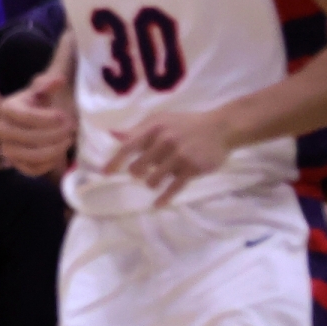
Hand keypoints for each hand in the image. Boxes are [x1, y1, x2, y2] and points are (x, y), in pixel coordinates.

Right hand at [0, 71, 76, 176]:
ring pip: (31, 155)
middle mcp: (1, 129)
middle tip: (71, 128)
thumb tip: (58, 80)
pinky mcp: (16, 164)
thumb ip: (48, 84)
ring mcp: (7, 149)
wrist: (35, 121)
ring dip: (54, 149)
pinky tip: (59, 151)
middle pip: (27, 137)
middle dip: (54, 134)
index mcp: (6, 108)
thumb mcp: (43, 91)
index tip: (63, 117)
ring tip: (68, 140)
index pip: (24, 117)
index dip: (46, 118)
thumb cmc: (40, 104)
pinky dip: (49, 163)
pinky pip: (32, 169)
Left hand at [103, 109, 232, 205]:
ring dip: (151, 182)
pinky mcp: (192, 169)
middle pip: (139, 166)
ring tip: (154, 180)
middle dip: (137, 172)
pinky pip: (173, 187)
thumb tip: (113, 135)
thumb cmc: (185, 124)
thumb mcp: (161, 120)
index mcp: (154, 128)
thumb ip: (138, 129)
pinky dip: (164, 198)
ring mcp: (179, 156)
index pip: (128, 146)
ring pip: (154, 179)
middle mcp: (165, 141)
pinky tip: (157, 204)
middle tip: (140, 172)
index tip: (105, 173)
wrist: (221, 128)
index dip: (115, 161)